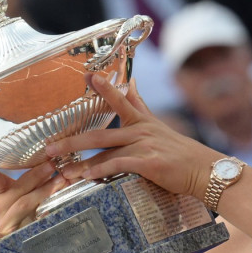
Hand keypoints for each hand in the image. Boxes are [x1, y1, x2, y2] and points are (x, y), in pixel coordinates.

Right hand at [0, 159, 67, 242]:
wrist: (29, 241)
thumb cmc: (30, 212)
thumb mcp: (32, 195)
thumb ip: (38, 182)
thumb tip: (53, 163)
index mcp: (4, 195)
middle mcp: (1, 208)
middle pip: (17, 190)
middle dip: (36, 176)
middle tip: (52, 164)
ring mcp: (5, 224)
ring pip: (22, 206)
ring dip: (41, 193)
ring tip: (60, 182)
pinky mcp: (9, 240)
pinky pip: (0, 239)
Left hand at [45, 75, 219, 200]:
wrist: (202, 169)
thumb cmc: (179, 150)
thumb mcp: (158, 124)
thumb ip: (140, 104)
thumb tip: (130, 81)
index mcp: (141, 121)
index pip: (120, 100)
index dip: (104, 88)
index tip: (88, 76)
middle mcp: (141, 131)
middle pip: (99, 134)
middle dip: (72, 140)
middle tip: (49, 147)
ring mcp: (144, 147)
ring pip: (105, 153)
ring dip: (81, 163)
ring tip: (62, 170)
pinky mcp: (149, 164)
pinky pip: (120, 165)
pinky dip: (102, 171)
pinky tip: (87, 177)